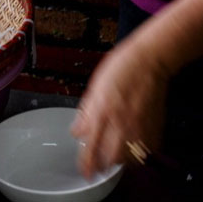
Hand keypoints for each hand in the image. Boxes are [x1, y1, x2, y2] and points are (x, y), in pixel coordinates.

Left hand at [71, 36, 169, 177]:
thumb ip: (85, 112)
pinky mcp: (154, 125)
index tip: (84, 172)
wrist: (149, 59)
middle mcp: (120, 121)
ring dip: (120, 161)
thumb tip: (77, 130)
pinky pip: (146, 149)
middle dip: (102, 165)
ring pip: (130, 158)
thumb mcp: (94, 87)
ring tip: (113, 157)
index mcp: (101, 110)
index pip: (90, 146)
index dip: (86, 163)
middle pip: (111, 158)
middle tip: (98, 164)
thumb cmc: (121, 67)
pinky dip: (138, 154)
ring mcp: (139, 125)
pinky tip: (132, 148)